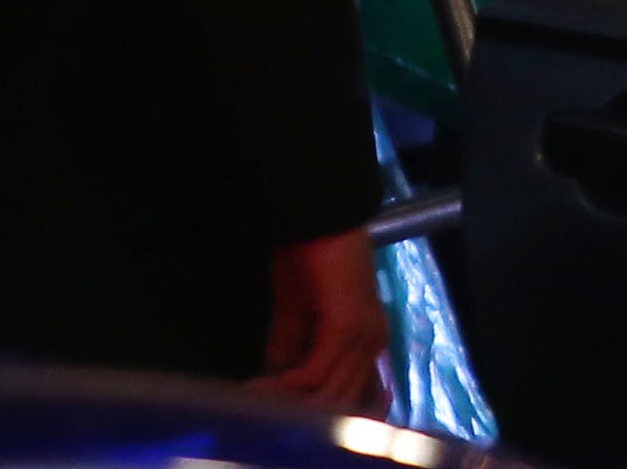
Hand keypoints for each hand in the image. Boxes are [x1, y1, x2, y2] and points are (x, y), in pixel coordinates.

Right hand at [253, 228, 387, 409]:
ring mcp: (364, 337)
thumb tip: (276, 381)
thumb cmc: (310, 254)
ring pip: (331, 397)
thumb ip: (291, 348)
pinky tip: (260, 385)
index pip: (355, 397)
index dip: (315, 411)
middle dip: (298, 411)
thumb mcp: (296, 311)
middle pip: (342, 403)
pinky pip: (316, 375)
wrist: (318, 214)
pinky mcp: (347, 329)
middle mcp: (373, 343)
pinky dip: (286, 386)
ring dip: (288, 403)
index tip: (273, 411)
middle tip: (257, 408)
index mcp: (368, 339)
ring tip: (253, 397)